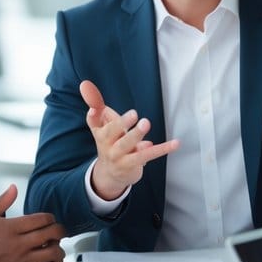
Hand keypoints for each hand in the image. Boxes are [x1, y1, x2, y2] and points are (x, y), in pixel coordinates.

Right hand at [0, 184, 67, 261]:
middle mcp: (19, 244)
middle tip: (56, 230)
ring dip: (57, 247)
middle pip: (52, 234)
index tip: (48, 219)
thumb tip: (14, 187)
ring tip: (53, 245)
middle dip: (59, 230)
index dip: (50, 217)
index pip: (42, 219)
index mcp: (12, 228)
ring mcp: (21, 260)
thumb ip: (3, 200)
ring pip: (53, 253)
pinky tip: (46, 259)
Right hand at [81, 80, 178, 200]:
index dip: (93, 116)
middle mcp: (107, 145)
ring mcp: (119, 156)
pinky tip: (175, 143)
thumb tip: (86, 86)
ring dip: (137, 134)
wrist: (110, 175)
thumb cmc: (110, 144)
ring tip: (146, 122)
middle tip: (134, 113)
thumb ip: (98, 105)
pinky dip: (162, 148)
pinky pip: (148, 155)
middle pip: (112, 133)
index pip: (94, 123)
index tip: (94, 109)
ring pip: (127, 145)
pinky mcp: (133, 164)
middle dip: (122, 123)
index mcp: (100, 133)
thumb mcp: (103, 124)